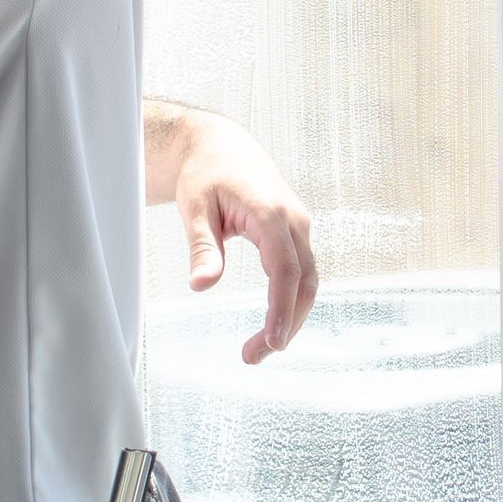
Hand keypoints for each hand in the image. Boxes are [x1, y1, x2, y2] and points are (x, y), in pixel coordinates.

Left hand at [144, 102, 317, 364]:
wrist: (220, 145)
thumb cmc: (205, 173)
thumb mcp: (194, 208)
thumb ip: (202, 247)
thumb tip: (201, 286)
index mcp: (271, 213)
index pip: (285, 270)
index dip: (282, 309)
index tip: (272, 342)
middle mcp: (294, 221)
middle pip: (305, 282)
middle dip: (287, 323)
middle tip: (254, 357)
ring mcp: (299, 226)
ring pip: (307, 280)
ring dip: (291, 316)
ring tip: (259, 348)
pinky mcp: (295, 233)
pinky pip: (301, 272)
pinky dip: (291, 300)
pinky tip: (272, 321)